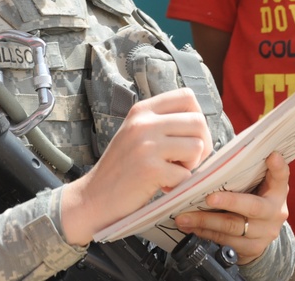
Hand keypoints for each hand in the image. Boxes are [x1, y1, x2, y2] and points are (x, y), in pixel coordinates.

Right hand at [60, 88, 212, 245]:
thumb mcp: (137, 134)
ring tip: (172, 172)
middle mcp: (143, 123)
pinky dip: (179, 184)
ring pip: (197, 146)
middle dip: (201, 145)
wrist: (92, 199)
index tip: (188, 137)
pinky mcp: (150, 170)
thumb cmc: (122, 169)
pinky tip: (162, 186)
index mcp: (142, 110)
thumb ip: (162, 122)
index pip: (187, 97)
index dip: (197, 117)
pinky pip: (186, 174)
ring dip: (191, 165)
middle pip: (198, 122)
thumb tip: (201, 124)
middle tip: (186, 162)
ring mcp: (146, 145)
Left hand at [174, 152, 289, 264]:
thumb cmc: (254, 199)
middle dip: (228, 201)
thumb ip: (247, 172)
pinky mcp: (252, 248)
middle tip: (208, 197)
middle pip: (252, 206)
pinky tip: (192, 228)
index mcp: (278, 191)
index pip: (282, 176)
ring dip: (205, 221)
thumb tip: (221, 160)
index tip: (271, 156)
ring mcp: (265, 233)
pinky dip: (205, 233)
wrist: (262, 233)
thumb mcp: (258, 184)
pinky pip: (225, 241)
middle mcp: (275, 212)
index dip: (278, 167)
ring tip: (184, 217)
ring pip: (232, 226)